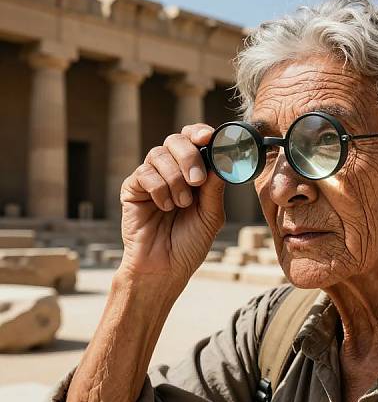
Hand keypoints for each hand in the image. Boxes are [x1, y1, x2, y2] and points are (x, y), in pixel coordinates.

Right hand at [119, 124, 224, 282]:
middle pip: (176, 140)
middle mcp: (172, 171)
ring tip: (181, 204)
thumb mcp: (211, 215)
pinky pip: (144, 173)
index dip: (201, 133)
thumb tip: (221, 158)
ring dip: (175, 179)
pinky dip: (159, 189)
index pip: (195, 141)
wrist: (166, 268)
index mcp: (194, 174)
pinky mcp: (133, 189)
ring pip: (159, 154)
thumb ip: (214, 187)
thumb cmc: (190, 244)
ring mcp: (151, 178)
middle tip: (196, 181)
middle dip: (189, 156)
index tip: (210, 138)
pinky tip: (164, 208)